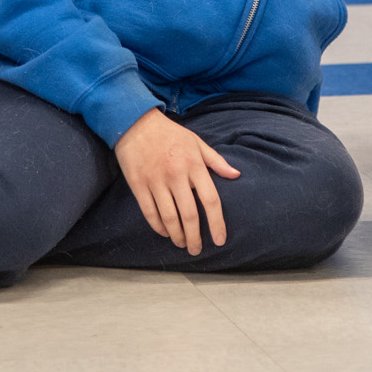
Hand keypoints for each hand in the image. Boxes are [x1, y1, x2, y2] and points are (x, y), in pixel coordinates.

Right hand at [114, 108, 239, 254]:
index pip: (210, 200)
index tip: (220, 240)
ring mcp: (155, 181)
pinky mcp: (138, 185)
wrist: (135, 123)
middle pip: (189, 215)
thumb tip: (236, 174)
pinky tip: (165, 233)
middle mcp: (176, 175)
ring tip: (182, 243)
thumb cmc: (170, 134)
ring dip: (177, 235)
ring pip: (169, 217)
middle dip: (195, 237)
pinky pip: (150, 213)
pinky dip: (158, 227)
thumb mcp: (196, 142)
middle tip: (197, 249)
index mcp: (194, 165)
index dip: (217, 223)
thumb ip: (216, 161)